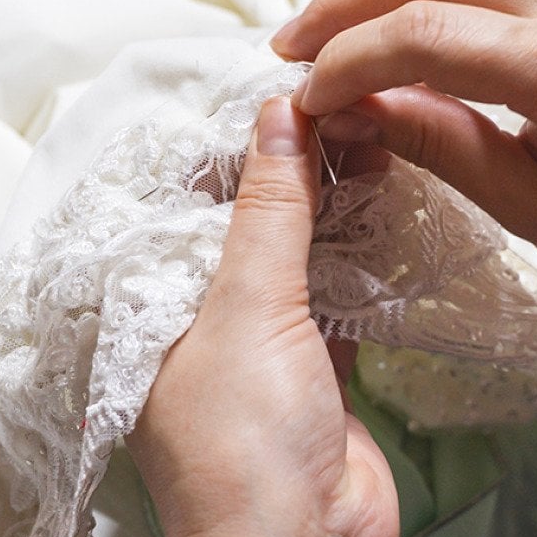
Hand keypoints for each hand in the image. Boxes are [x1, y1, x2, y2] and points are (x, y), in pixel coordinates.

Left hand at [127, 98, 397, 536]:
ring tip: (370, 139)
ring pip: (295, 252)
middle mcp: (201, 319)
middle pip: (247, 220)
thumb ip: (267, 212)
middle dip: (293, 166)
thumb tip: (275, 119)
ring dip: (331, 203)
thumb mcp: (247, 309)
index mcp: (154, 304)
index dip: (234, 143)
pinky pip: (335, 291)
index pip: (189, 199)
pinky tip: (383, 205)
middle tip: (342, 106)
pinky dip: (358, 252)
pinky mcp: (316, 366)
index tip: (283, 91)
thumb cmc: (240, 445)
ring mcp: (261, 344)